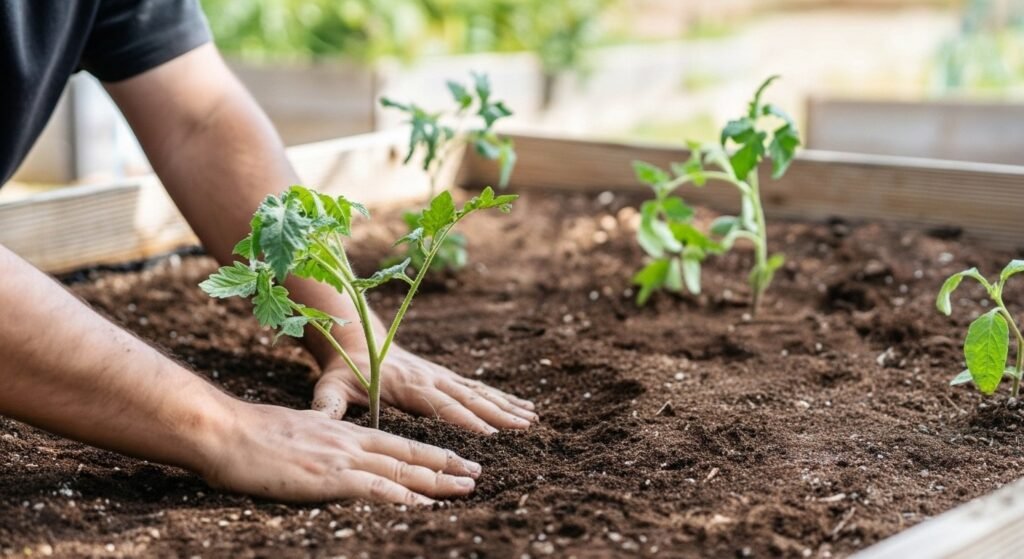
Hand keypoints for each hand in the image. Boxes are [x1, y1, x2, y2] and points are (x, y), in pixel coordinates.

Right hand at [200, 400, 480, 503]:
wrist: (226, 432)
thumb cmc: (251, 437)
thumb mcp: (296, 435)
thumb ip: (320, 445)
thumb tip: (328, 460)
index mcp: (343, 431)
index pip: (396, 443)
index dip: (428, 451)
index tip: (454, 459)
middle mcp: (350, 441)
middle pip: (409, 454)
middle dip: (446, 464)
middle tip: (477, 473)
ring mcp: (341, 458)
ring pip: (401, 470)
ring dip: (437, 480)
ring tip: (466, 488)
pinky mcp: (329, 476)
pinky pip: (375, 488)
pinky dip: (404, 497)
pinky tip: (424, 505)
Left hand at [311, 344, 537, 433]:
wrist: (355, 338)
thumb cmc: (342, 369)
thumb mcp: (330, 386)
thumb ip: (326, 405)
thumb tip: (319, 423)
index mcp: (406, 385)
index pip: (440, 407)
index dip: (465, 421)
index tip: (491, 435)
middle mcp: (429, 378)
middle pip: (468, 399)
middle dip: (498, 415)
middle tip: (525, 430)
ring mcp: (440, 375)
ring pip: (479, 392)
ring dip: (506, 406)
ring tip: (533, 420)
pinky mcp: (445, 376)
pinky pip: (477, 388)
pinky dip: (502, 398)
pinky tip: (523, 408)